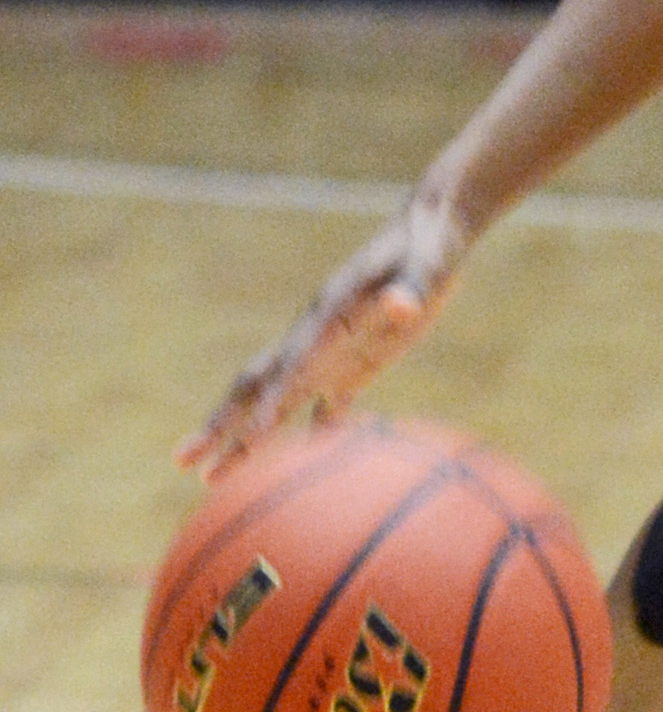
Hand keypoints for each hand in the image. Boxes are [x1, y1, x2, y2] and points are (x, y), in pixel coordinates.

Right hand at [180, 193, 470, 479]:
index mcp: (329, 317)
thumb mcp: (427, 264)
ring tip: (212, 480)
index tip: (257, 433)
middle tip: (183, 463)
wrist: (431, 231)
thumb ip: (413, 286)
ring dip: (248, 440)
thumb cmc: (429, 247)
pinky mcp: (356, 363)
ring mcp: (331, 352)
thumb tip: (403, 305)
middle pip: (257, 387)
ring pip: (279, 402)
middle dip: (222, 424)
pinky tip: (294, 471)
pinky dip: (312, 436)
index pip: (292, 364)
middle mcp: (316, 338)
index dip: (276, 397)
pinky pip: (326, 406)